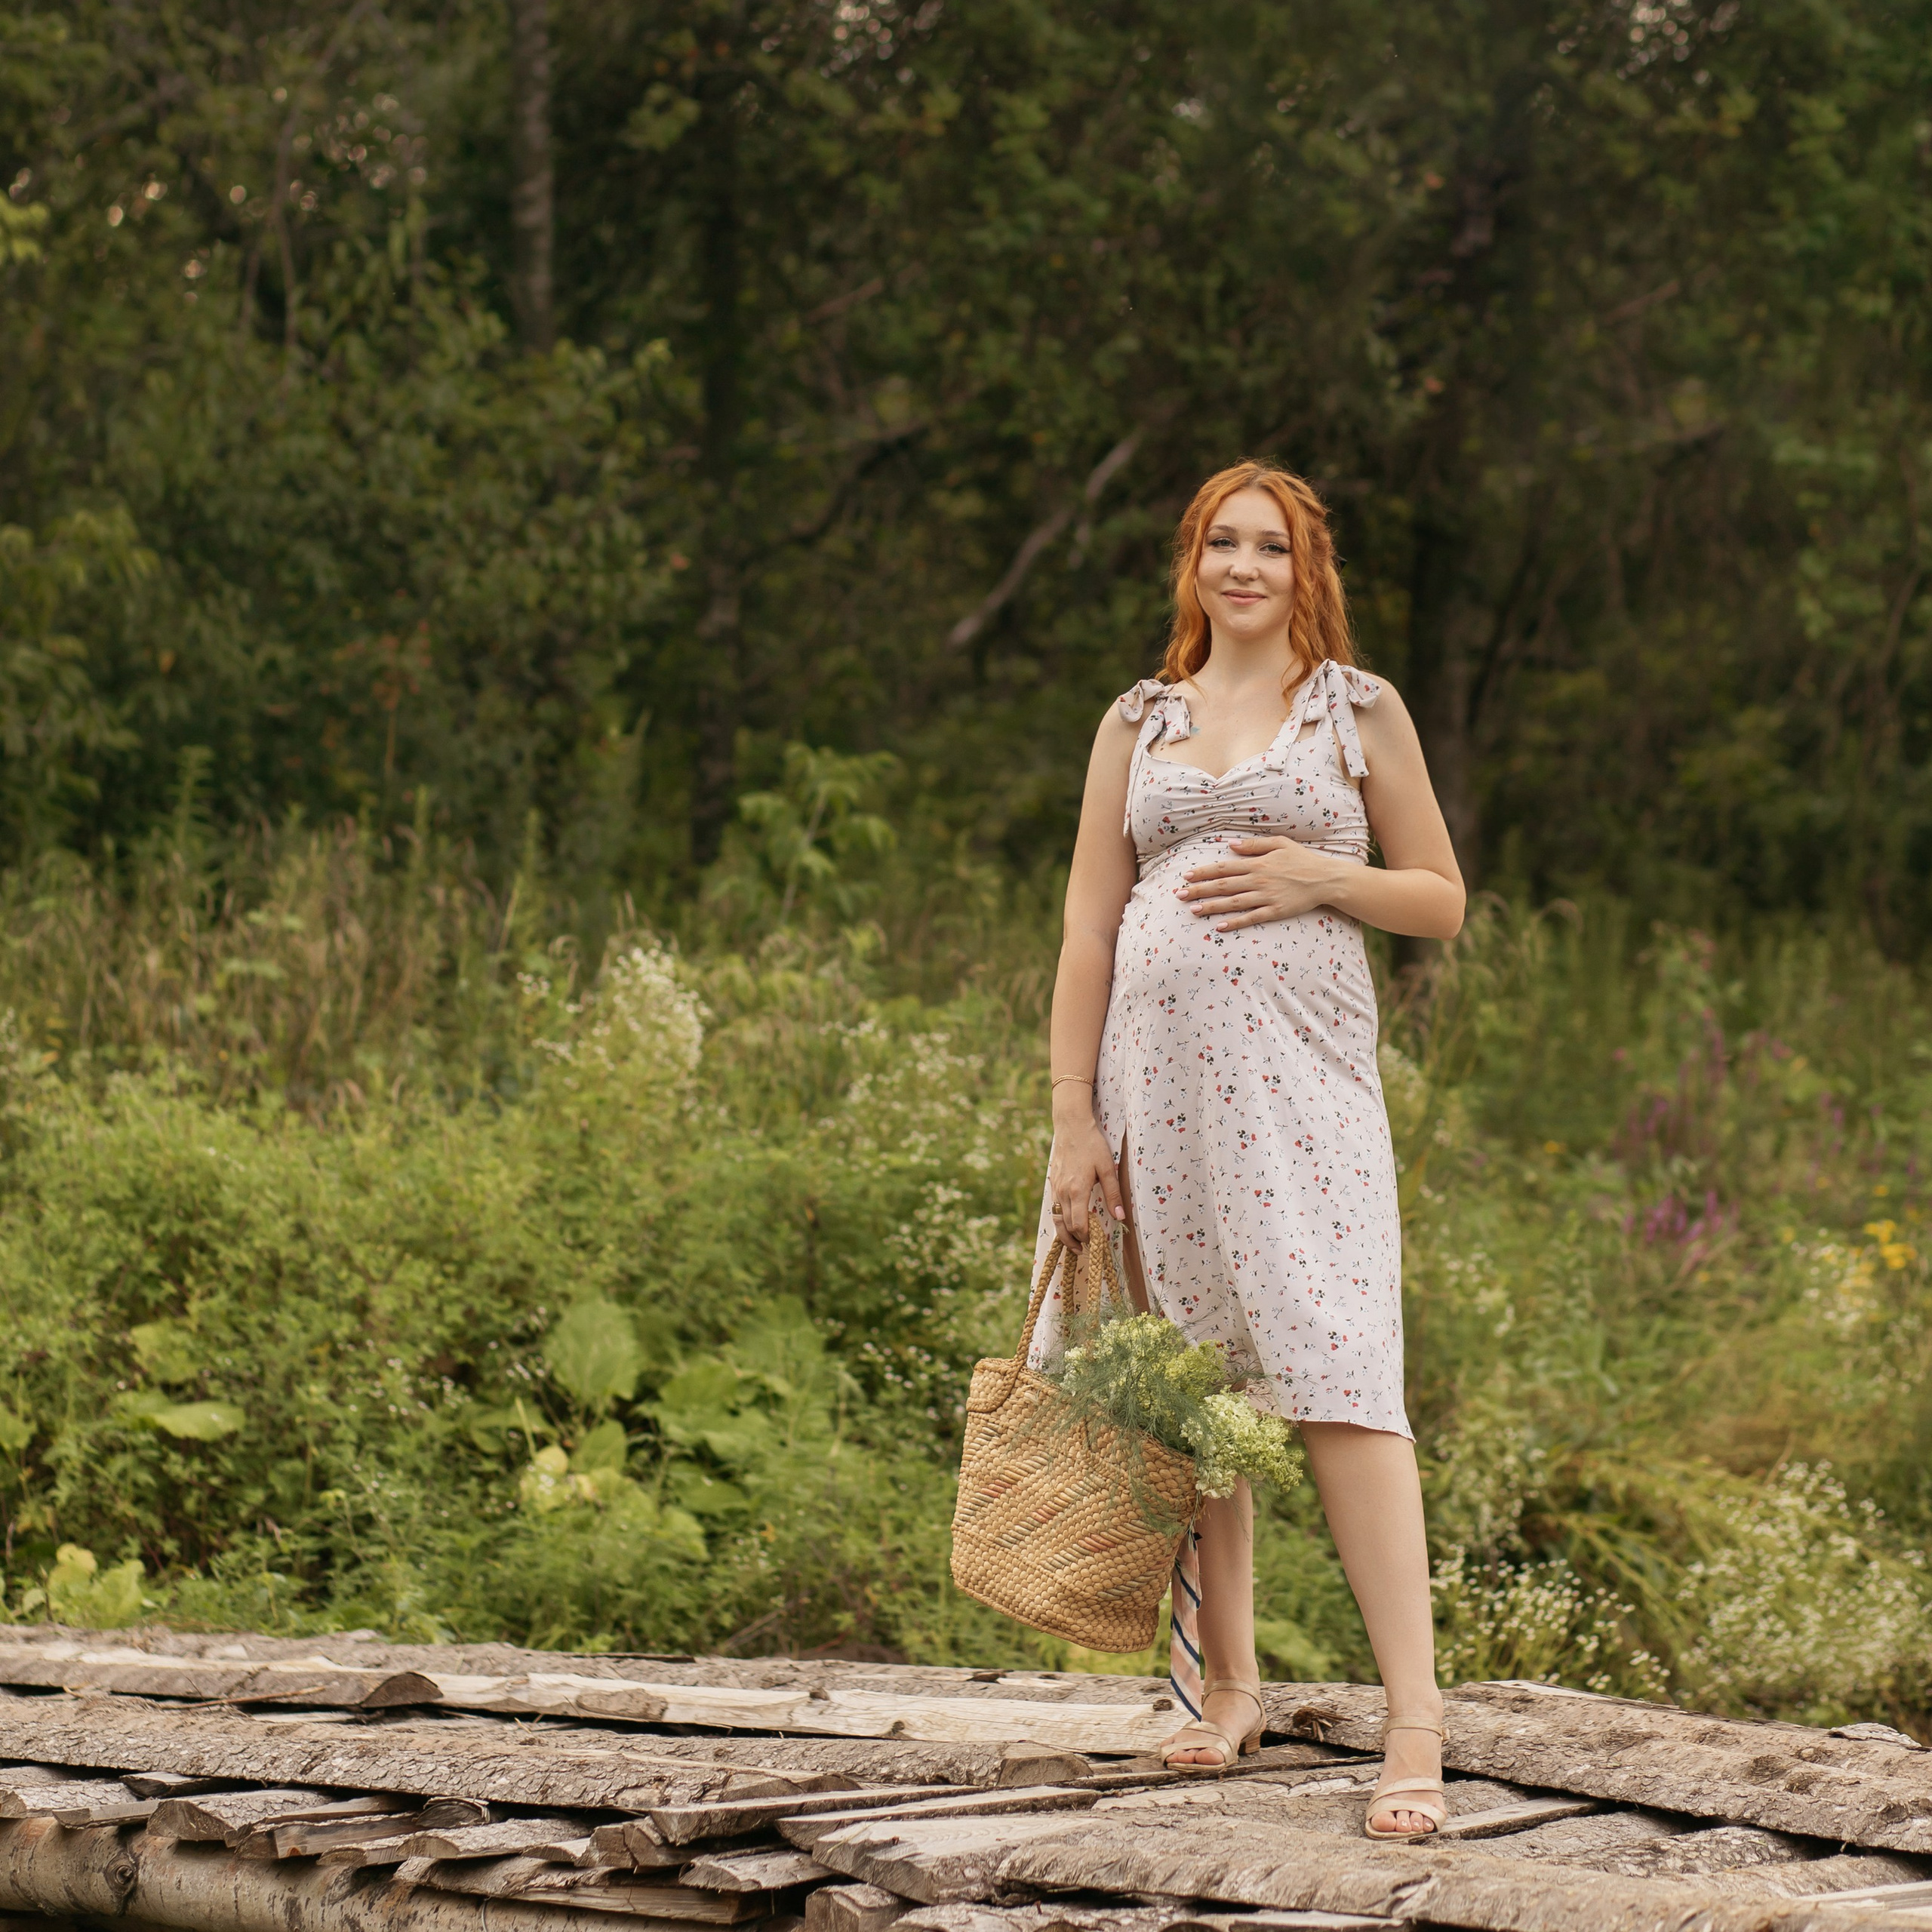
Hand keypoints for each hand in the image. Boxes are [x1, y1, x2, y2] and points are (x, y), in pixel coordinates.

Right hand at [1048, 1111, 1124, 1248]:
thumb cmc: (1092, 1144)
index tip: (1096, 1244)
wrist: (1071, 1125)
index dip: (1087, 1238)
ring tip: (1075, 1245)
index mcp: (1077, 1191)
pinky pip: (1055, 1208)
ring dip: (1065, 1234)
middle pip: (1066, 1226)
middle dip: (1076, 1240)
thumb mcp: (1108, 1168)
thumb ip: (1113, 1193)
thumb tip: (1120, 1216)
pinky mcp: (1053, 1182)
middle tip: (1087, 1250)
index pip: (1079, 1225)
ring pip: (1057, 1219)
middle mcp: (1063, 1192)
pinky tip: (1068, 1222)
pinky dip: (1060, 1220)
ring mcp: (1055, 1188)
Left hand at [1179, 836, 1346, 930]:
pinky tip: (1219, 927)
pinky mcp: (1275, 911)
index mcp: (1258, 863)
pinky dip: (1235, 922)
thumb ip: (1253, 845)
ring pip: (1233, 902)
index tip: (1186, 876)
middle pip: (1223, 885)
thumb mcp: (1279, 843)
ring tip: (1193, 910)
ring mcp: (1266, 897)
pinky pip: (1251, 918)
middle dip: (1200, 890)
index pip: (1224, 867)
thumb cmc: (1302, 859)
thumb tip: (1229, 845)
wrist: (1325, 878)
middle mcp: (1258, 880)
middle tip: (1179, 895)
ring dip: (1212, 907)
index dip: (1204, 872)